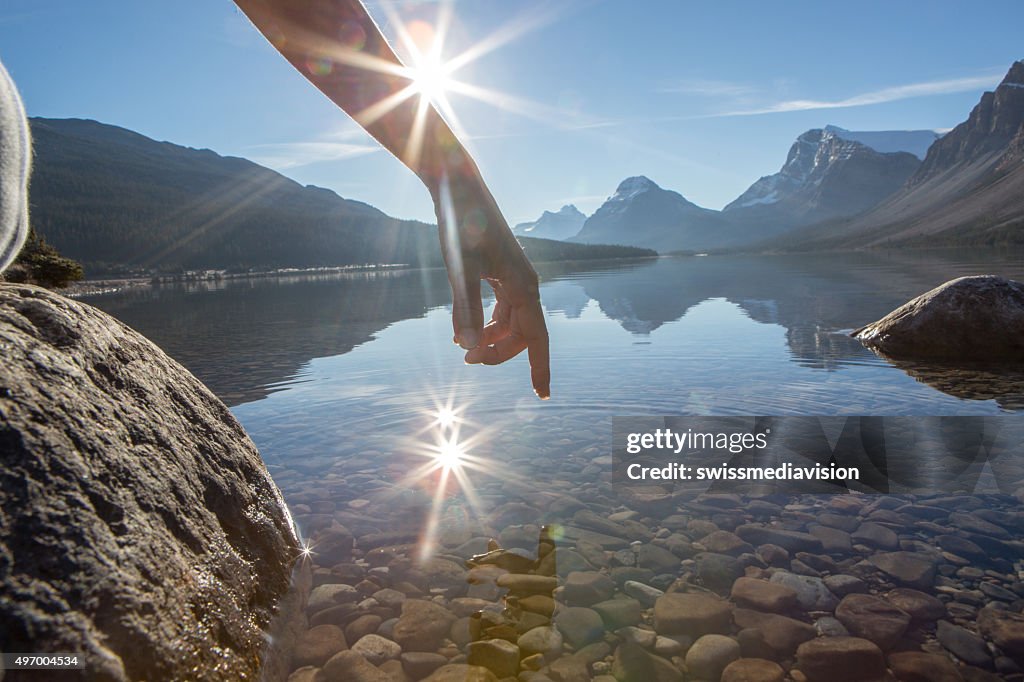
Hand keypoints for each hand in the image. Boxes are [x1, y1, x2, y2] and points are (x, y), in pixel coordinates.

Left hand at [436, 173, 549, 399]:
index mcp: (524, 287)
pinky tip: (465, 329)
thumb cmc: (462, 225)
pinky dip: (486, 322)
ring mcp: (513, 277)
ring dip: (491, 339)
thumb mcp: (461, 270)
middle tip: (467, 360)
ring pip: (511, 322)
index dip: (540, 369)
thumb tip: (470, 348)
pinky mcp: (500, 271)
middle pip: (522, 334)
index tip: (543, 396)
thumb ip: (466, 310)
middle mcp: (525, 284)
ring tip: (463, 349)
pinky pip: (501, 308)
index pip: (537, 339)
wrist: (458, 187)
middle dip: (499, 352)